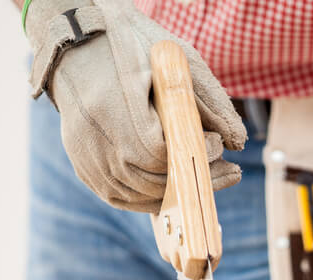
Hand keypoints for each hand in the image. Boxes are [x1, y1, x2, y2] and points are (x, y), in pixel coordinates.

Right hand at [25, 0, 246, 212]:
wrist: (76, 48)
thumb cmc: (129, 47)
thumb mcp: (170, 61)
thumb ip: (203, 100)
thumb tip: (236, 140)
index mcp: (111, 106)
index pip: (157, 152)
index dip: (192, 153)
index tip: (216, 144)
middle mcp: (94, 138)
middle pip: (152, 181)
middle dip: (195, 178)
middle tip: (228, 169)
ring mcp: (86, 158)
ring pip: (140, 195)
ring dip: (180, 192)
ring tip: (208, 176)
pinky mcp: (85, 169)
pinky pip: (123, 199)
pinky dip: (154, 198)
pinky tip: (178, 187)